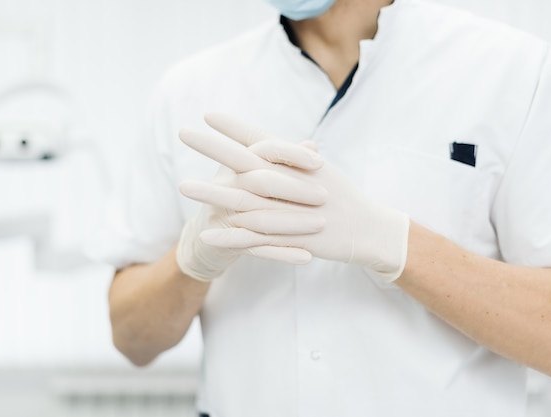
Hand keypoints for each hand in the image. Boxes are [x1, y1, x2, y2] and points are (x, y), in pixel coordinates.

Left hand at [180, 113, 409, 281]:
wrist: (368, 230)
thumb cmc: (342, 197)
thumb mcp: (320, 172)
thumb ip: (293, 158)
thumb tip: (270, 146)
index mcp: (299, 164)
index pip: (262, 139)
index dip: (235, 126)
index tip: (208, 114)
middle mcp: (292, 182)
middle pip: (246, 162)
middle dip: (214, 147)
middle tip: (183, 132)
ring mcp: (291, 211)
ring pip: (243, 200)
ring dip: (211, 193)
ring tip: (182, 186)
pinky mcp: (291, 238)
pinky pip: (254, 238)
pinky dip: (229, 236)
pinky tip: (204, 234)